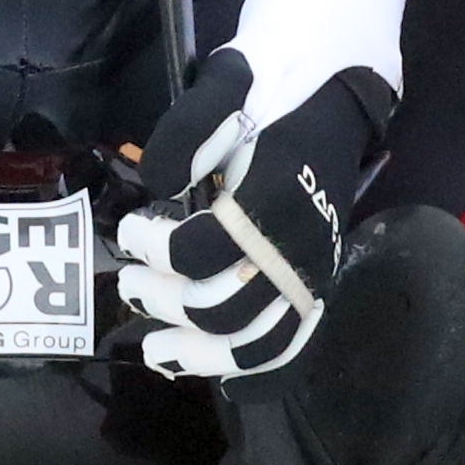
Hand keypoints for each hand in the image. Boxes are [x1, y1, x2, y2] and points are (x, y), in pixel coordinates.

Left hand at [116, 51, 382, 385]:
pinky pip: (295, 345)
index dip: (155, 249)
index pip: (203, 250)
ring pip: (262, 342)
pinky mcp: (318, 281)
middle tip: (130, 284)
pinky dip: (259, 372)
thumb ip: (187, 131)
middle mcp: (300, 243)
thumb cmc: (273, 84)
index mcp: (275, 195)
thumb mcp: (225, 83)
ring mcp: (314, 268)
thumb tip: (159, 186)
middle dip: (166, 303)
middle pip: (226, 307)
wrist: (334, 88)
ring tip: (156, 349)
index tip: (131, 228)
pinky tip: (225, 381)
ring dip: (202, 354)